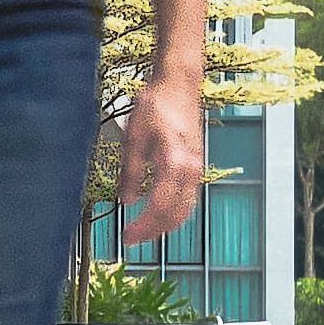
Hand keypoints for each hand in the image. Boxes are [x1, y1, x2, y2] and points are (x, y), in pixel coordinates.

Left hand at [112, 78, 206, 244]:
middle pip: (176, 214)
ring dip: (163, 225)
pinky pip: (187, 198)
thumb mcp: (133, 136)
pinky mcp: (196, 166)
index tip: (126, 236)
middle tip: (130, 239)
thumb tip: (126, 200)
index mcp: (175, 161)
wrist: (179, 84)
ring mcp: (197, 168)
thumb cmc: (155, 105)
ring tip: (141, 231)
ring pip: (185, 209)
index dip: (143, 225)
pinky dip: (173, 212)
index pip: (161, 205)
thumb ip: (130, 170)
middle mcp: (191, 168)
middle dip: (153, 231)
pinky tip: (155, 215)